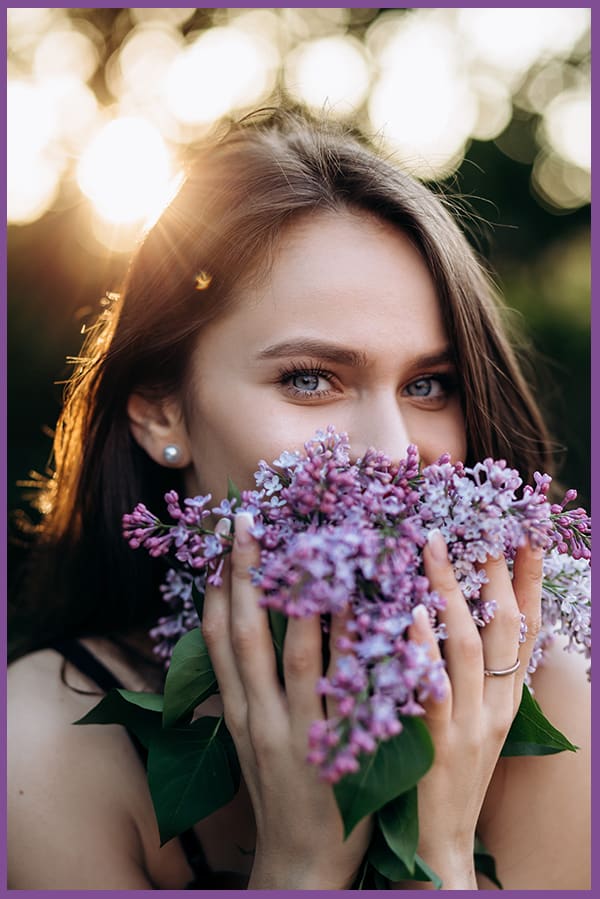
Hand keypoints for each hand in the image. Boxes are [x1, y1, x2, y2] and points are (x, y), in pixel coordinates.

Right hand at [201, 512, 370, 889]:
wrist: (301, 865)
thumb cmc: (280, 793)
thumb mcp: (254, 741)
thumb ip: (252, 690)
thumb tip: (248, 632)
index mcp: (241, 713)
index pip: (218, 643)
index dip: (218, 590)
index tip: (221, 545)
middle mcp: (263, 718)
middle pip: (249, 636)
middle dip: (248, 576)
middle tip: (249, 521)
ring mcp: (302, 734)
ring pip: (302, 657)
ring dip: (310, 601)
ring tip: (319, 548)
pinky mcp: (344, 751)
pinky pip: (355, 693)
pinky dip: (365, 650)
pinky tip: (382, 612)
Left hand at [402, 530, 542, 889]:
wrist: (437, 846)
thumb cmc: (448, 775)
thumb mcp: (474, 723)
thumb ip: (470, 676)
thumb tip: (454, 617)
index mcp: (507, 699)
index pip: (526, 630)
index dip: (530, 581)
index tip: (528, 535)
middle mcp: (496, 706)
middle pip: (503, 628)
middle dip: (496, 572)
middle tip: (481, 523)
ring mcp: (469, 725)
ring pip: (468, 647)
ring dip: (452, 592)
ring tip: (433, 546)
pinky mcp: (435, 745)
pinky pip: (433, 689)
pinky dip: (424, 650)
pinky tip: (412, 616)